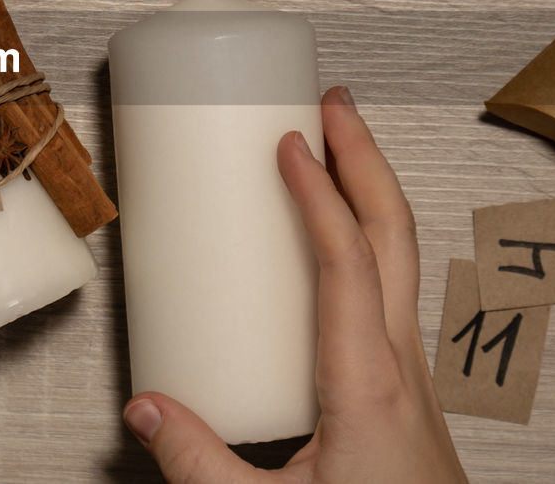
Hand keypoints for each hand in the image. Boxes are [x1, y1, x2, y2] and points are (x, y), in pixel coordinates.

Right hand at [122, 86, 466, 483]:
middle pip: (396, 237)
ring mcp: (411, 378)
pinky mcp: (403, 392)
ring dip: (371, 194)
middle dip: (367, 160)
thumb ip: (196, 460)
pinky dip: (366, 243)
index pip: (347, 264)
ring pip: (403, 260)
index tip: (290, 144)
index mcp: (368, 388)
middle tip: (335, 106)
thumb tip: (143, 407)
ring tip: (334, 154)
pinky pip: (390, 293)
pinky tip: (331, 250)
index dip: (319, 195)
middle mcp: (401, 369)